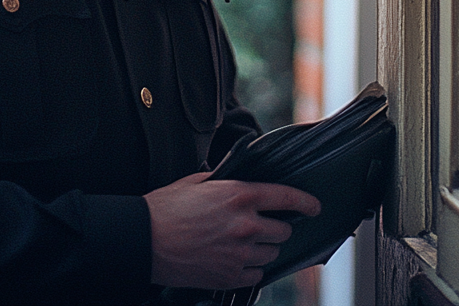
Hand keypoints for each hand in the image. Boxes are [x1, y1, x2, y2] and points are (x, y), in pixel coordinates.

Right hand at [144, 171, 320, 288]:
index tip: (314, 207)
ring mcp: (239, 254)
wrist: (144, 240)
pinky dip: (250, 268)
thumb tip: (239, 183)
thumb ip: (225, 182)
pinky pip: (256, 274)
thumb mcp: (197, 182)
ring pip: (272, 254)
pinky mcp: (229, 276)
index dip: (306, 202)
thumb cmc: (166, 208)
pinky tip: (234, 259)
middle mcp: (245, 224)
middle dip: (276, 227)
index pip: (286, 198)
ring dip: (264, 248)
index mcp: (239, 195)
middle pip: (282, 230)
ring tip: (242, 243)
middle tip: (261, 225)